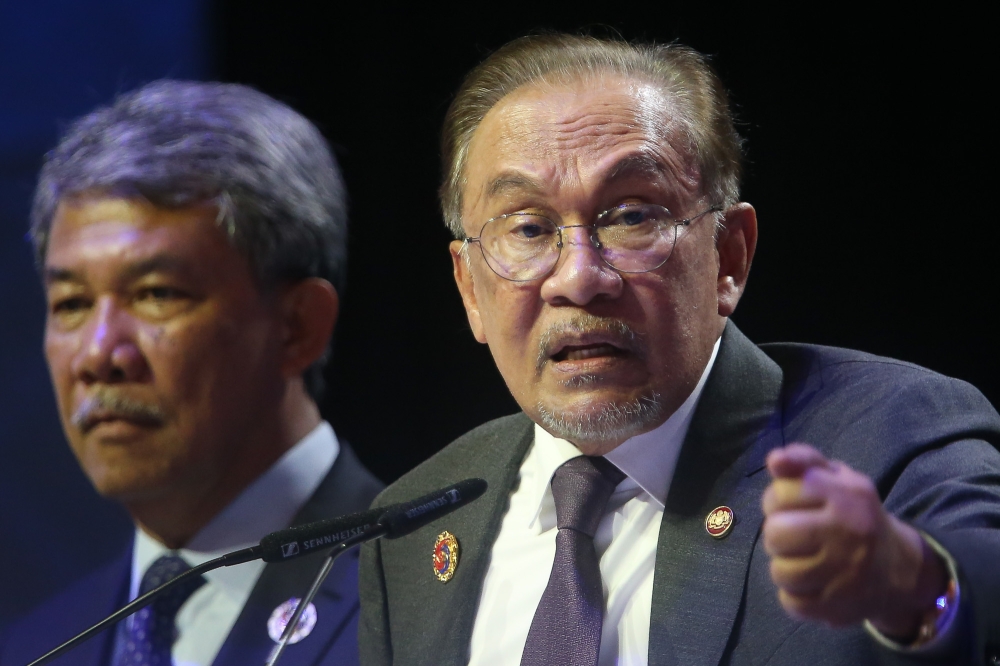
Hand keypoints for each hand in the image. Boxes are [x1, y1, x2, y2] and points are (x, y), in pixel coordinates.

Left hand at [762, 444, 947, 637]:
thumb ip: (803, 460)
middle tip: (795, 536)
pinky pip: (791, 602)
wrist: (899, 568)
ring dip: (785, 566)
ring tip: (803, 560)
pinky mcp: (838, 608)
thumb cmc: (853, 514)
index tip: (792, 506)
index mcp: (845, 495)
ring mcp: (845, 574)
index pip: (779, 494)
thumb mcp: (835, 478)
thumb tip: (775, 460)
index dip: (777, 500)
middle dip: (778, 533)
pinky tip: (813, 583)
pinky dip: (795, 594)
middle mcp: (848, 533)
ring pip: (780, 571)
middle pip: (775, 533)